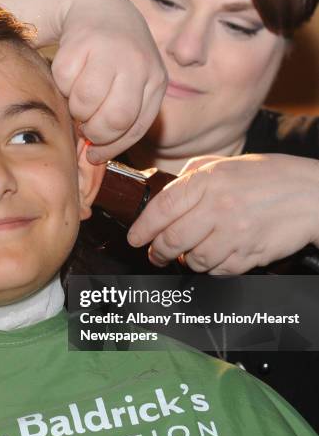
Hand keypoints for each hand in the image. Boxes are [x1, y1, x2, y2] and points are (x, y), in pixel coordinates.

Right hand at [51, 0, 166, 162]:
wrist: (99, 9)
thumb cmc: (116, 60)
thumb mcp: (133, 85)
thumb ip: (124, 117)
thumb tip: (95, 157)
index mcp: (155, 79)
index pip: (133, 128)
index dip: (110, 147)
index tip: (94, 155)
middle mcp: (138, 63)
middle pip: (113, 120)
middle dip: (93, 130)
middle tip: (85, 123)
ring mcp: (110, 51)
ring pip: (85, 104)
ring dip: (76, 107)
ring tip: (80, 95)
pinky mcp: (81, 42)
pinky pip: (64, 82)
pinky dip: (62, 84)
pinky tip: (72, 72)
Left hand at [127, 154, 318, 273]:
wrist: (311, 194)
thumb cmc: (267, 177)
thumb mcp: (225, 164)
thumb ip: (192, 177)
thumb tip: (163, 194)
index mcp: (208, 181)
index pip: (162, 209)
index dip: (142, 228)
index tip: (134, 239)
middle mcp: (218, 207)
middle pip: (171, 240)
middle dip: (157, 252)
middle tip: (155, 254)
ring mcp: (234, 234)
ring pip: (193, 260)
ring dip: (185, 260)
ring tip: (187, 254)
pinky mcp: (249, 254)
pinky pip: (217, 271)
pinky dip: (210, 268)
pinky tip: (213, 256)